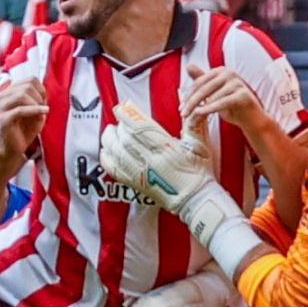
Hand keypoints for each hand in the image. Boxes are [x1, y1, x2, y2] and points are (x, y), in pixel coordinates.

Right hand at [0, 78, 47, 158]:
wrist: (14, 147)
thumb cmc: (24, 130)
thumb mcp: (36, 112)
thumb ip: (40, 100)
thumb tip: (45, 92)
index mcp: (12, 92)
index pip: (30, 79)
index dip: (41, 89)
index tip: (45, 100)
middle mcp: (5, 97)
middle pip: (26, 86)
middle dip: (39, 96)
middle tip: (43, 108)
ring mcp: (3, 107)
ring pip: (21, 95)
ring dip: (36, 103)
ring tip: (42, 112)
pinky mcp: (4, 118)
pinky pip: (20, 109)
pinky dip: (35, 110)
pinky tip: (43, 113)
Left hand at [100, 102, 215, 215]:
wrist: (196, 201)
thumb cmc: (199, 173)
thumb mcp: (201, 145)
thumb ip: (195, 123)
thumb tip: (193, 105)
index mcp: (167, 150)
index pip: (141, 128)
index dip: (128, 115)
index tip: (122, 107)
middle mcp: (152, 162)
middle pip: (126, 139)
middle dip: (119, 126)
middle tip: (120, 118)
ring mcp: (142, 174)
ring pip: (118, 153)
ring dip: (110, 140)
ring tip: (110, 131)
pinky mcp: (137, 184)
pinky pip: (116, 170)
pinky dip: (107, 159)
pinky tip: (107, 150)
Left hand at [181, 63, 261, 131]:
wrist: (252, 119)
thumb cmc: (232, 107)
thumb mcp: (214, 94)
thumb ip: (202, 81)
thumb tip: (188, 66)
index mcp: (220, 71)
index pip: (199, 82)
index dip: (189, 96)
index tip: (181, 109)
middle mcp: (229, 73)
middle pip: (204, 88)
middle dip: (191, 103)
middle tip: (183, 115)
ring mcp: (237, 82)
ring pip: (212, 96)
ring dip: (200, 109)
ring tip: (192, 120)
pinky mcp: (243, 94)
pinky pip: (223, 102)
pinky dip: (210, 108)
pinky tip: (201, 114)